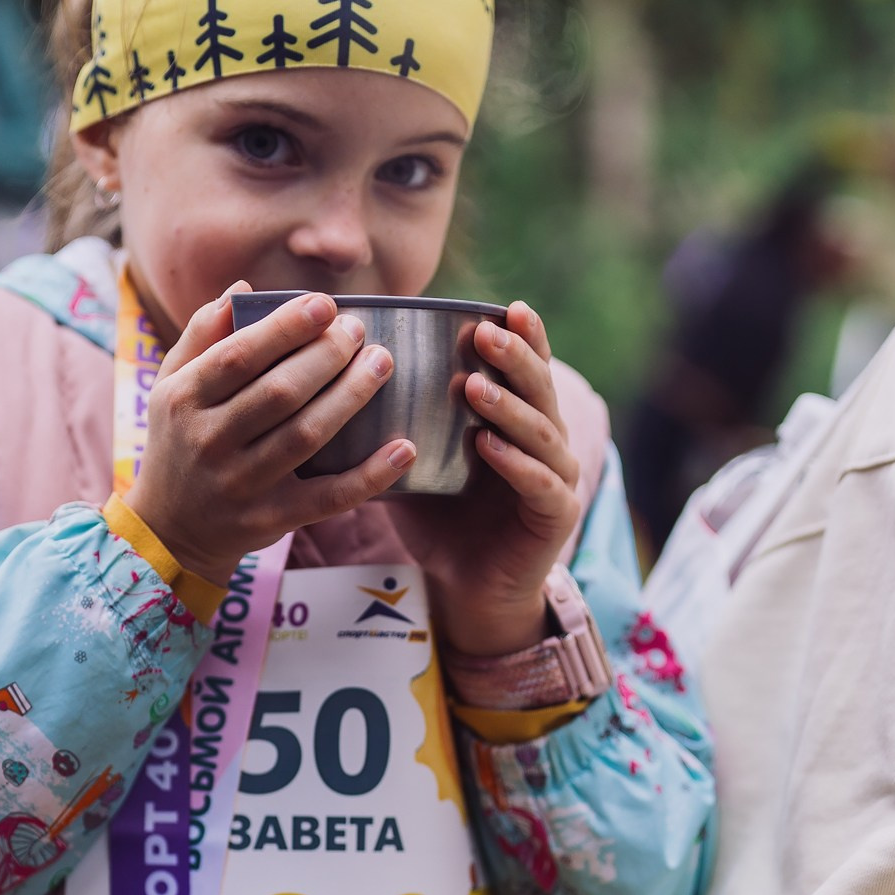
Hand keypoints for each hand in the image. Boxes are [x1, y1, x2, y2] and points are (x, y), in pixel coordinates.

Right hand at [125, 291, 413, 587]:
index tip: (325, 304)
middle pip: (279, 392)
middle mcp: (209, 441)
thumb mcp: (172, 387)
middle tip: (358, 331)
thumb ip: (201, 337)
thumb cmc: (179, 442)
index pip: (238, 356)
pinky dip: (370, 475)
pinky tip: (403, 448)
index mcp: (184, 400)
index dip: (285, 327)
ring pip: (306, 435)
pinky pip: (328, 498)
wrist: (171, 529)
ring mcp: (241, 484)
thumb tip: (241, 289)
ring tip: (381, 363)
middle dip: (326, 355)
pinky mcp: (271, 519)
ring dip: (351, 395)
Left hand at [393, 301, 581, 656]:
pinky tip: (489, 447)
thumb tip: (337, 382)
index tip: (500, 307)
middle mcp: (546, 441)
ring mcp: (557, 477)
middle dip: (514, 358)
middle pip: (538, 389)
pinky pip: (539, 483)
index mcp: (518, 420)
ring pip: (540, 432)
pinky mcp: (556, 515)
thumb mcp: (415, 463)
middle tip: (485, 333)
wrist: (468, 587)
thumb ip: (397, 424)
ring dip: (508, 407)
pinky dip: (515, 463)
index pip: (525, 369)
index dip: (521, 337)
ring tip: (475, 388)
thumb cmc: (441, 520)